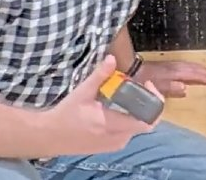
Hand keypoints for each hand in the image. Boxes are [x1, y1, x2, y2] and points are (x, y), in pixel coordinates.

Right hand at [42, 55, 164, 155]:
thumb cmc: (66, 115)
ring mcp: (116, 144)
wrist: (51, 136)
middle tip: (139, 87)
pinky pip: (130, 132)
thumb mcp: (82, 93)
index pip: (147, 122)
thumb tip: (112, 59)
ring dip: (138, 110)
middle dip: (147, 102)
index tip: (147, 86)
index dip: (155, 103)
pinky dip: (130, 119)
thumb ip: (99, 76)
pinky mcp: (113, 146)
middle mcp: (117, 138)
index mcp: (111, 124)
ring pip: (138, 127)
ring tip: (128, 95)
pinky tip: (120, 108)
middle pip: (146, 122)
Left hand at [133, 60, 205, 97]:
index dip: (202, 77)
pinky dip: (190, 68)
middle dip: (204, 72)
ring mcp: (167, 66)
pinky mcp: (163, 66)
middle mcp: (171, 68)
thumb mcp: (153, 88)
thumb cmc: (140, 81)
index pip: (190, 74)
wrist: (127, 69)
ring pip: (187, 66)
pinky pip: (182, 66)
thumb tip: (186, 89)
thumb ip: (170, 88)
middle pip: (191, 68)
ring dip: (198, 69)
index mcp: (171, 73)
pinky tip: (190, 73)